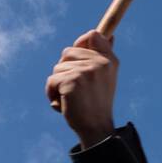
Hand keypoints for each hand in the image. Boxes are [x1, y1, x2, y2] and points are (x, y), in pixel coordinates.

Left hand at [45, 30, 117, 147]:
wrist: (96, 127)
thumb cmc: (97, 103)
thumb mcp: (106, 77)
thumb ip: (103, 56)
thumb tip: (109, 35)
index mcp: (110, 60)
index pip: (93, 36)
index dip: (81, 43)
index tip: (79, 59)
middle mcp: (100, 63)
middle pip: (67, 52)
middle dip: (65, 69)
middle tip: (77, 87)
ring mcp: (87, 71)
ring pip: (57, 67)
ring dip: (58, 84)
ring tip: (71, 97)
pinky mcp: (72, 80)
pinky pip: (51, 81)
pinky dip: (52, 93)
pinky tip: (64, 103)